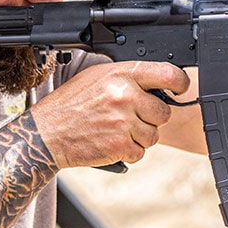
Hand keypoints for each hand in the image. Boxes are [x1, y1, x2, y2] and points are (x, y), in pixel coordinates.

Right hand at [32, 61, 190, 167]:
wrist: (46, 134)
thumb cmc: (71, 105)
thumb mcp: (97, 77)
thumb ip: (128, 78)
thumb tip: (158, 82)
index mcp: (121, 75)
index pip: (168, 74)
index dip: (180, 83)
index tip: (180, 89)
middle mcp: (125, 96)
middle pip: (164, 112)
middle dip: (151, 117)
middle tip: (131, 117)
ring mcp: (123, 122)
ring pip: (154, 135)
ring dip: (140, 137)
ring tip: (116, 130)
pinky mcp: (120, 146)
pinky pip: (141, 152)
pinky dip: (129, 151)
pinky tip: (111, 142)